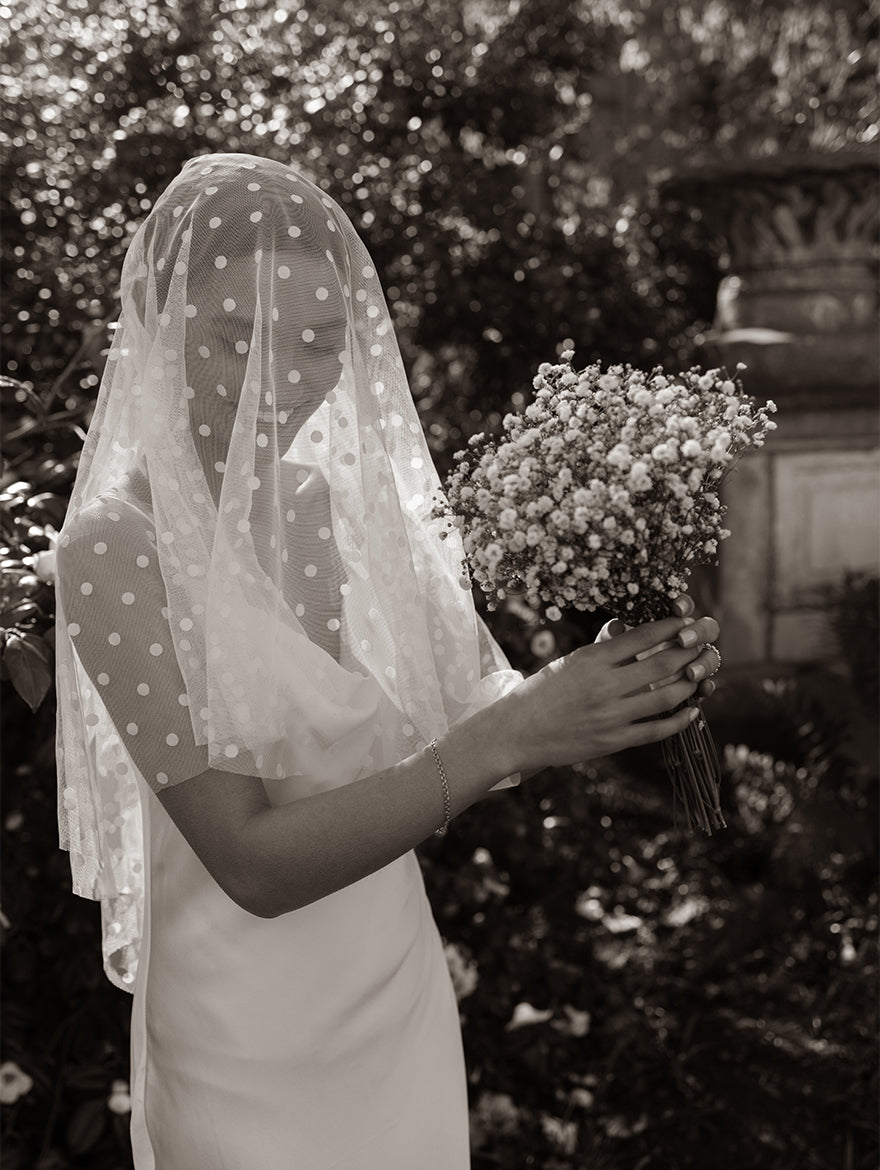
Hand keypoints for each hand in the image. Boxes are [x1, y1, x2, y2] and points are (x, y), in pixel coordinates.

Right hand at [499, 613, 709, 773]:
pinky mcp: (612, 741)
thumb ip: (602, 649)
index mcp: (591, 660)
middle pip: (662, 665)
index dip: (670, 627)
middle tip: (703, 645)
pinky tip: (692, 711)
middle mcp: (604, 686)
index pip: (642, 637)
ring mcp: (610, 716)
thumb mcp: (569, 662)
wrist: (516, 732)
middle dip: (689, 652)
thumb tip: (628, 630)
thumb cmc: (541, 692)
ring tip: (700, 674)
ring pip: (666, 698)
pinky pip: (656, 730)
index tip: (686, 621)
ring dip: (690, 684)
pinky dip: (679, 721)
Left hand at [595, 594, 719, 697]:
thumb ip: (610, 638)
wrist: (610, 694)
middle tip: (684, 639)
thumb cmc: (608, 663)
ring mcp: (692, 664)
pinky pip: (707, 686)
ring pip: (710, 657)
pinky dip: (707, 687)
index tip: (677, 607)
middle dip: (699, 632)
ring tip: (691, 672)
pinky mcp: (692, 687)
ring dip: (705, 662)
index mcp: (666, 623)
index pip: (683, 607)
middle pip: (707, 629)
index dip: (684, 605)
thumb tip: (615, 627)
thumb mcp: (604, 650)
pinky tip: (702, 690)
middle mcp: (685, 640)